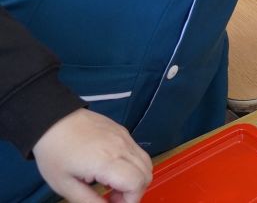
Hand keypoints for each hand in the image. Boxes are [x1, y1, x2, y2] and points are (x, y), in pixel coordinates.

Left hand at [32, 108, 151, 202]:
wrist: (52, 120)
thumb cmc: (55, 154)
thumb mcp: (65, 185)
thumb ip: (88, 201)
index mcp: (106, 162)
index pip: (136, 183)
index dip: (130, 200)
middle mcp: (122, 148)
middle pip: (146, 174)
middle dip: (134, 192)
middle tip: (112, 197)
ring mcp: (125, 137)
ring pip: (146, 162)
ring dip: (136, 178)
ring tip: (113, 184)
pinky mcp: (123, 131)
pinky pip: (138, 152)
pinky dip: (133, 166)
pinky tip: (112, 169)